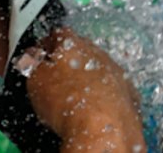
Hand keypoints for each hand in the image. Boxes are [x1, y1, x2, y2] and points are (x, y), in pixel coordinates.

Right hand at [24, 28, 145, 151]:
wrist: (102, 127)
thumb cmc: (67, 101)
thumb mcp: (36, 80)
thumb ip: (33, 63)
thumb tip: (33, 57)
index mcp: (74, 45)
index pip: (58, 34)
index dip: (47, 44)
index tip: (41, 54)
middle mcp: (99, 53)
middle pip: (82, 50)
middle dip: (70, 60)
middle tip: (57, 77)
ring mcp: (117, 72)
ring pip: (101, 69)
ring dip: (89, 78)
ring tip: (75, 96)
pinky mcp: (129, 93)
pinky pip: (115, 89)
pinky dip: (105, 96)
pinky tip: (95, 108)